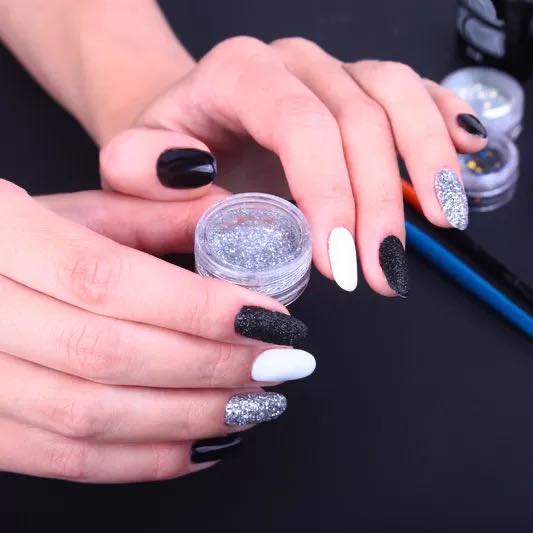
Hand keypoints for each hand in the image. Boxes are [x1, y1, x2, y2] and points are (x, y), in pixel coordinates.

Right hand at [0, 181, 313, 482]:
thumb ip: (156, 210)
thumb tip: (231, 219)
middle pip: (107, 353)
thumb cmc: (21, 241)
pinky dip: (149, 459)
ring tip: (256, 403)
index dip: (197, 307)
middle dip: (209, 365)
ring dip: (190, 417)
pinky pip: (69, 461)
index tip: (269, 318)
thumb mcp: (82, 209)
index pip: (107, 280)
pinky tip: (208, 441)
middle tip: (277, 363)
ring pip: (90, 416)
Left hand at [100, 37, 486, 296]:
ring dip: (427, 161)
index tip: (338, 263)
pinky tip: (461, 155)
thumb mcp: (131, 166)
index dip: (330, 195)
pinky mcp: (358, 88)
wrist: (190, 127)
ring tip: (442, 221)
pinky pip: (413, 91)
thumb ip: (142, 172)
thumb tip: (195, 177)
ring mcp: (333, 71)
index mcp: (237, 74)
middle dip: (378, 204)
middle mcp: (293, 63)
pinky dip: (442, 122)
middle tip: (382, 273)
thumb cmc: (167, 151)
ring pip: (398, 97)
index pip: (301, 126)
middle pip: (359, 120)